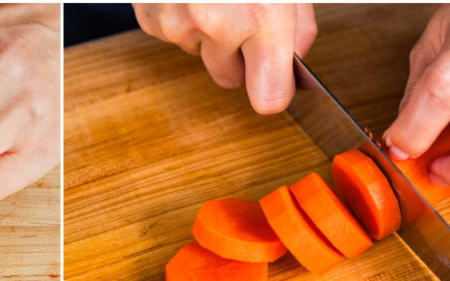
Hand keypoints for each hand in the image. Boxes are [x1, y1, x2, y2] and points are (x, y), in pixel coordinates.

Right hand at [133, 3, 316, 113]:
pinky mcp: (151, 16)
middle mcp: (216, 24)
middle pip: (230, 78)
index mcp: (260, 14)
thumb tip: (296, 63)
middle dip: (239, 55)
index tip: (277, 85)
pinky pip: (171, 34)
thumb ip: (298, 25)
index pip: (270, 97)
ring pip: (199, 53)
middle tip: (243, 14)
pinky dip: (180, 17)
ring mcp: (177, 22)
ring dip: (207, 32)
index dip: (275, 90)